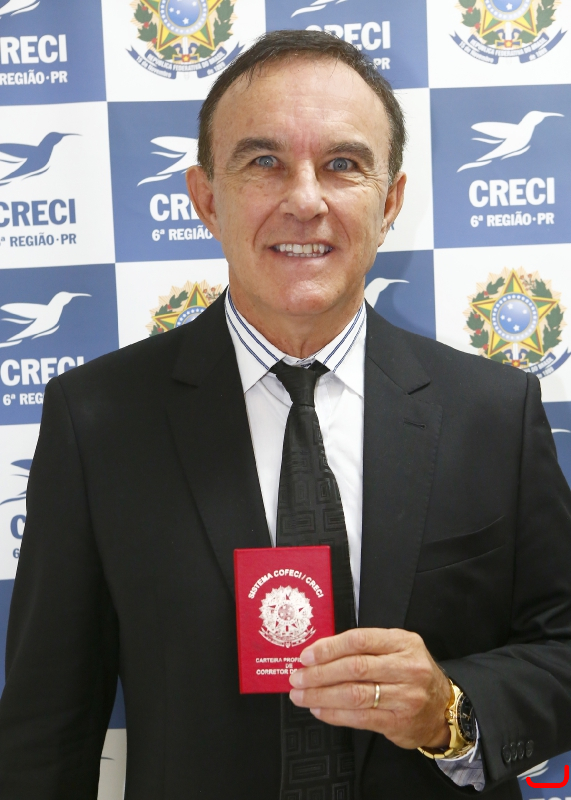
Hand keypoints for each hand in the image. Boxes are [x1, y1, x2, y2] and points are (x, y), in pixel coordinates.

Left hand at [288, 628, 450, 749]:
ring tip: (302, 695)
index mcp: (403, 642)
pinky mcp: (398, 722)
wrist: (443, 707)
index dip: (329, 648)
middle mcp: (406, 668)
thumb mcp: (397, 648)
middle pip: (355, 668)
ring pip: (355, 694)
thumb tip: (320, 651)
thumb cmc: (411, 672)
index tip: (307, 655)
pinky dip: (334, 714)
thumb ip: (365, 647)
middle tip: (298, 677)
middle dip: (320, 673)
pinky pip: (360, 718)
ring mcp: (405, 696)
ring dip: (322, 696)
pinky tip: (319, 710)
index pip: (360, 640)